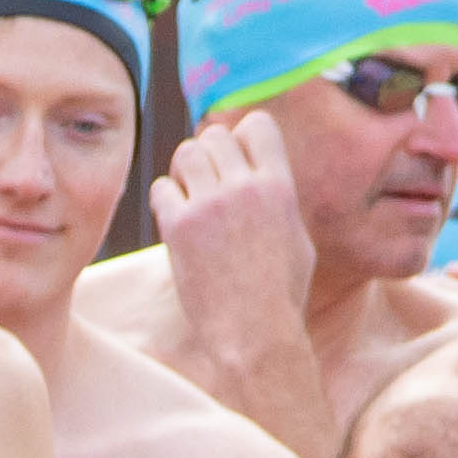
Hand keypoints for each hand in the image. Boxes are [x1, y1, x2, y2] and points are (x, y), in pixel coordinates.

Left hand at [149, 115, 319, 346]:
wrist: (255, 332)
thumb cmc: (280, 292)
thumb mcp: (297, 237)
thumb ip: (278, 198)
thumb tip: (263, 172)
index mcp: (279, 185)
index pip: (257, 125)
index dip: (242, 136)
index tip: (237, 157)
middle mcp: (244, 187)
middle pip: (215, 135)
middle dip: (209, 152)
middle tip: (207, 180)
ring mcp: (209, 204)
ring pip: (185, 153)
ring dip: (184, 169)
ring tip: (190, 194)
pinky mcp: (178, 226)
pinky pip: (161, 188)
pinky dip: (165, 199)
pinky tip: (175, 219)